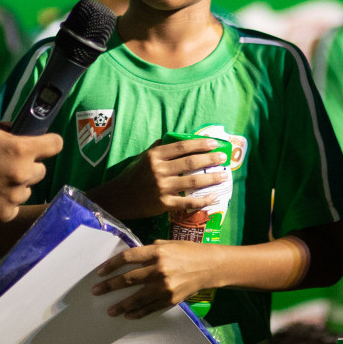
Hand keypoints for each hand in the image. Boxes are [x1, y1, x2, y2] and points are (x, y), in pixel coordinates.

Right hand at [0, 122, 62, 224]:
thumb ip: (12, 130)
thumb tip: (27, 133)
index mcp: (21, 150)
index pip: (56, 144)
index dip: (51, 143)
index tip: (46, 145)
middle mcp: (22, 174)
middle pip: (41, 171)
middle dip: (29, 167)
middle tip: (8, 166)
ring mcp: (14, 197)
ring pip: (27, 190)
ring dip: (17, 187)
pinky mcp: (5, 214)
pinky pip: (14, 207)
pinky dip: (5, 203)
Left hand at [92, 241, 224, 318]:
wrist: (210, 267)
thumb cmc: (188, 251)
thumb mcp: (169, 244)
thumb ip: (150, 250)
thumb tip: (132, 257)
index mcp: (157, 252)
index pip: (128, 258)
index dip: (112, 265)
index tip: (100, 272)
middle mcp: (159, 269)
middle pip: (128, 279)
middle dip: (110, 286)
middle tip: (96, 291)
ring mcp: (165, 286)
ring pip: (137, 298)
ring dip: (121, 305)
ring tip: (110, 310)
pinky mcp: (170, 299)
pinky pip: (150, 307)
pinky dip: (138, 312)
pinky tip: (128, 315)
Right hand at [95, 139, 228, 221]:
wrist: (118, 198)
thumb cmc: (132, 175)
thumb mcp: (142, 157)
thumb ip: (158, 148)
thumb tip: (175, 138)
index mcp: (155, 156)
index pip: (181, 147)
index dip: (199, 144)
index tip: (214, 143)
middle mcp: (159, 170)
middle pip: (190, 163)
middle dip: (210, 159)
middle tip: (223, 158)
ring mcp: (162, 188)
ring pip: (192, 182)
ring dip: (211, 179)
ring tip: (224, 175)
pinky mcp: (163, 204)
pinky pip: (187, 203)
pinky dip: (202, 201)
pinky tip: (214, 197)